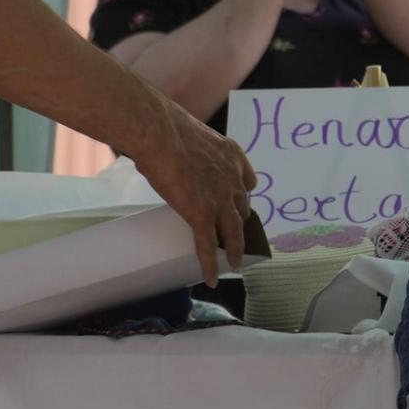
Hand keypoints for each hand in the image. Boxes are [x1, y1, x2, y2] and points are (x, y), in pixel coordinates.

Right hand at [134, 108, 256, 285]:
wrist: (160, 133)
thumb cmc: (164, 129)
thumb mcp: (188, 136)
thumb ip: (188, 148)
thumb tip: (164, 147)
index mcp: (232, 156)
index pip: (248, 180)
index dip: (244, 194)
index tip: (242, 201)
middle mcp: (233, 179)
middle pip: (242, 207)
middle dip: (240, 221)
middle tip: (237, 233)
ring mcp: (220, 199)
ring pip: (233, 231)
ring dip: (235, 249)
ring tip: (236, 263)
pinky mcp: (202, 214)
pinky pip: (208, 246)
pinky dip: (210, 264)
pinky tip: (210, 279)